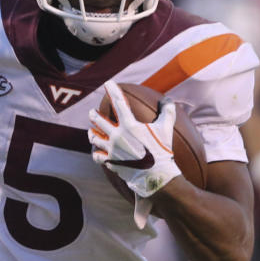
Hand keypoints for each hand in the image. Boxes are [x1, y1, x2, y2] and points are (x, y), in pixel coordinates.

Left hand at [88, 80, 181, 198]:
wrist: (156, 177)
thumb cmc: (162, 152)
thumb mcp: (166, 129)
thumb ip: (167, 112)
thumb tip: (168, 100)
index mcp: (129, 125)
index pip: (119, 102)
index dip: (113, 90)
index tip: (108, 83)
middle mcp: (117, 136)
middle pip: (98, 121)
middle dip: (94, 115)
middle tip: (92, 112)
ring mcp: (112, 150)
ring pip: (94, 139)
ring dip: (92, 134)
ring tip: (91, 132)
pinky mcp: (111, 162)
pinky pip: (98, 157)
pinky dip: (97, 154)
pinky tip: (97, 152)